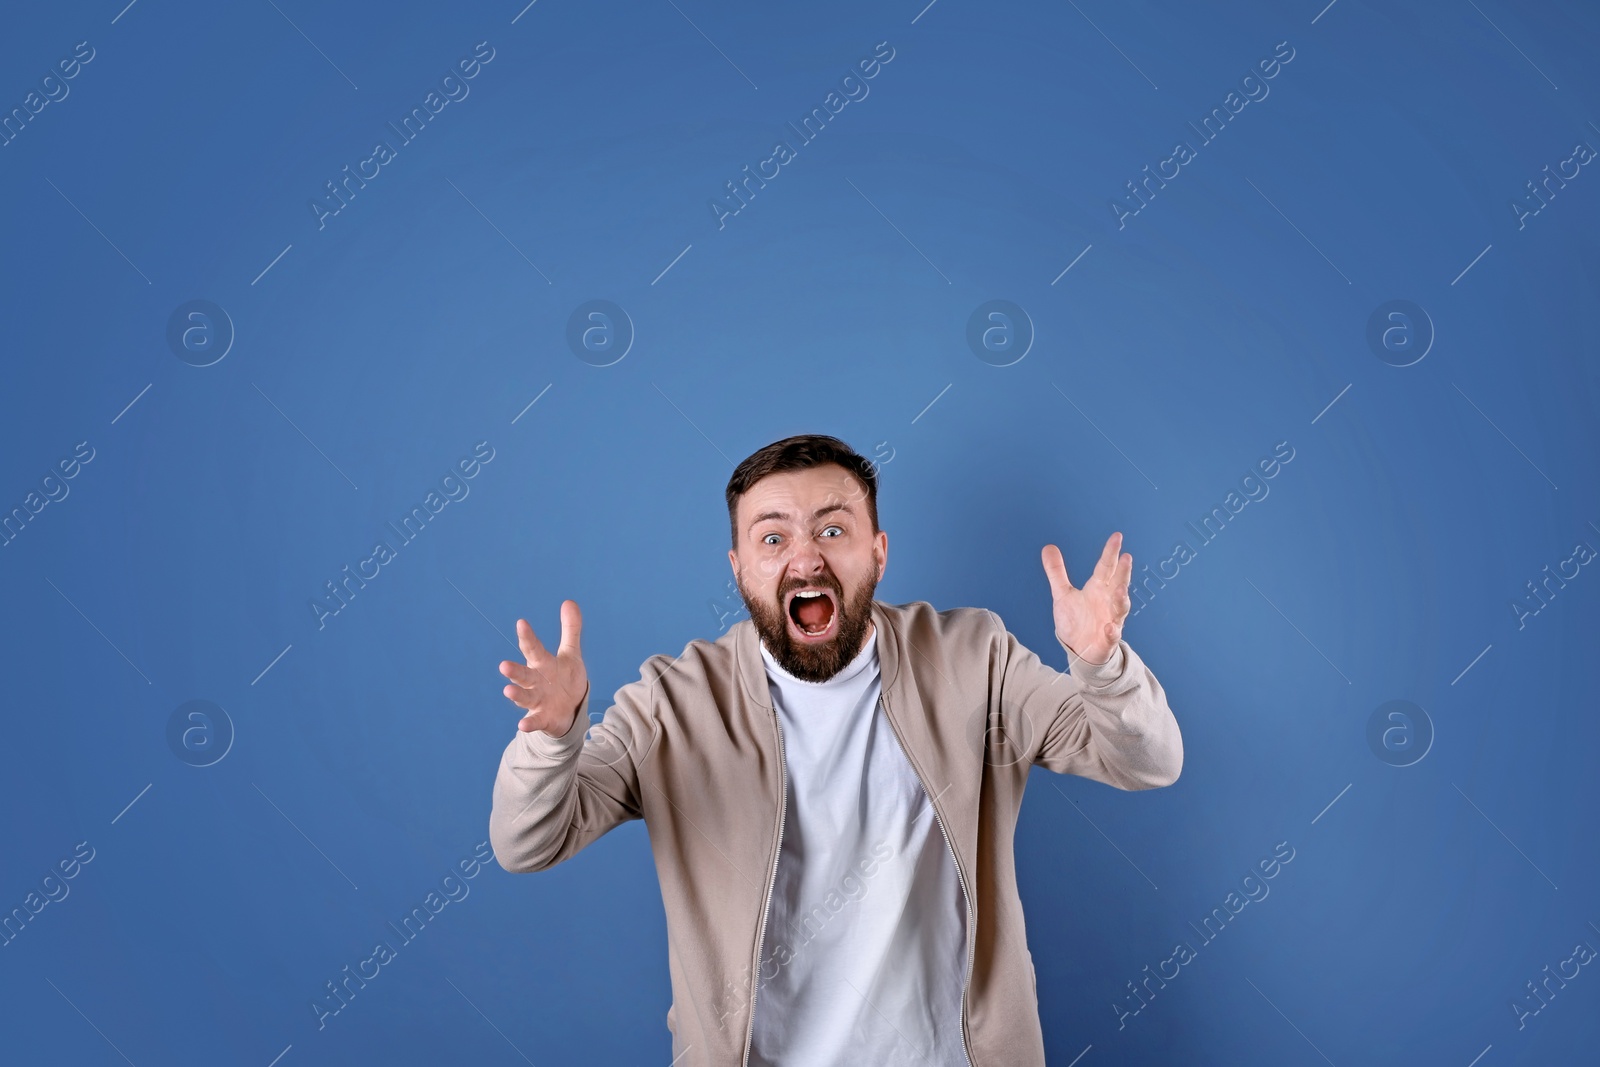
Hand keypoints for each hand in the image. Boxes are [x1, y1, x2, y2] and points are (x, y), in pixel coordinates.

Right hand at [499, 600, 588, 734]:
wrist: (569, 709)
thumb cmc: (565, 678)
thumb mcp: (571, 654)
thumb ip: (570, 630)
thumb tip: (569, 601)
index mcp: (542, 664)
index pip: (533, 648)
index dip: (528, 636)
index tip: (522, 623)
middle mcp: (536, 682)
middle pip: (524, 675)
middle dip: (514, 671)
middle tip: (503, 665)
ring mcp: (538, 700)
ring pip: (525, 697)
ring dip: (516, 695)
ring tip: (508, 690)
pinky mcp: (543, 718)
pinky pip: (535, 721)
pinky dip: (529, 723)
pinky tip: (521, 726)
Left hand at [1041, 533, 1132, 665]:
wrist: (1078, 648)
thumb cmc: (1076, 619)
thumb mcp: (1062, 594)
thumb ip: (1057, 572)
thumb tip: (1048, 547)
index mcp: (1097, 588)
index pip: (1106, 567)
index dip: (1111, 552)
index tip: (1117, 537)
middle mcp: (1107, 601)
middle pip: (1118, 583)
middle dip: (1123, 572)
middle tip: (1126, 558)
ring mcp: (1110, 619)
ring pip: (1120, 608)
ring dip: (1121, 599)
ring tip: (1121, 590)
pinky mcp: (1107, 639)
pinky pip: (1112, 635)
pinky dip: (1112, 631)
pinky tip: (1110, 628)